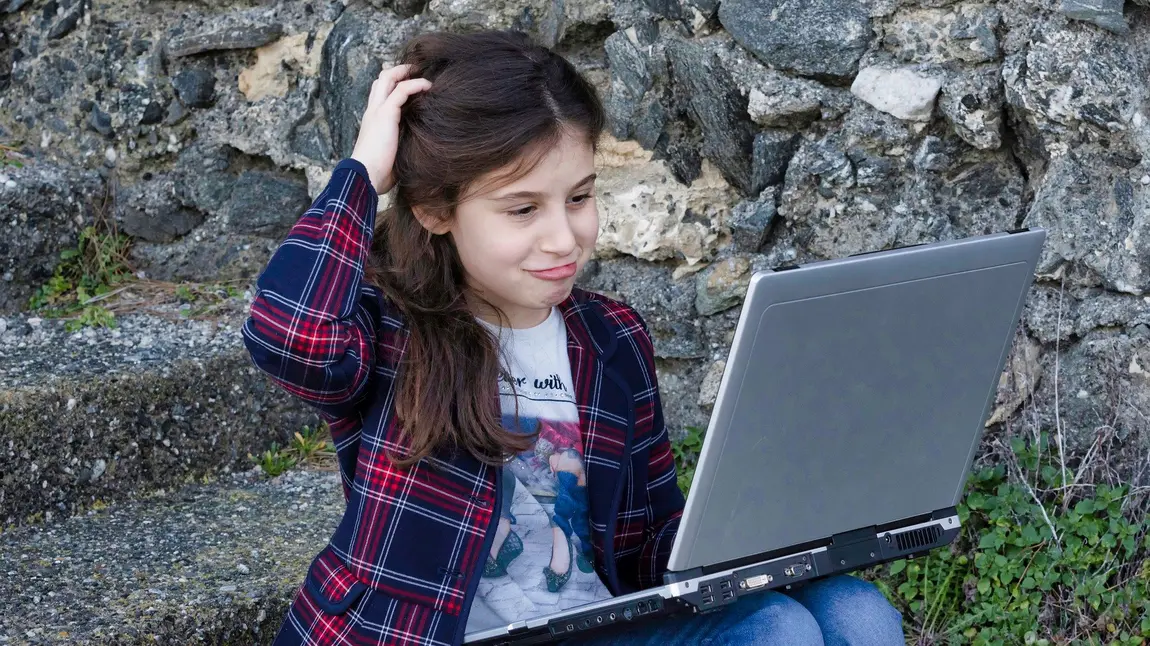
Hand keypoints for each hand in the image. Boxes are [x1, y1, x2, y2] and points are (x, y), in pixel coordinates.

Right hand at [350, 63, 431, 195]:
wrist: (365, 176)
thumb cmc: (378, 173)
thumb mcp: (392, 154)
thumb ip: (401, 145)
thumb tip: (418, 151)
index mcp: (373, 120)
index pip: (380, 93)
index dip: (394, 85)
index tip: (413, 84)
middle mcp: (373, 111)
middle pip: (381, 79)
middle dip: (399, 71)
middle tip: (417, 71)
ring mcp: (377, 110)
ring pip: (387, 78)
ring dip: (406, 72)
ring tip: (424, 73)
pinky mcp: (386, 114)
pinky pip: (402, 90)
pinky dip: (416, 84)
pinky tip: (428, 86)